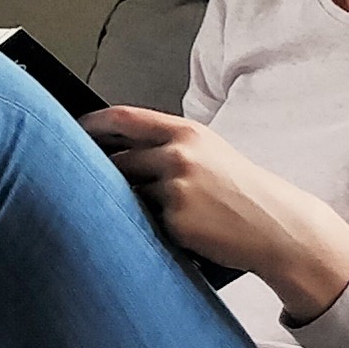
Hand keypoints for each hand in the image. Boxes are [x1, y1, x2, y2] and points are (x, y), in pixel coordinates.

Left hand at [84, 107, 348, 319]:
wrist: (275, 225)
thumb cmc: (239, 191)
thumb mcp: (209, 154)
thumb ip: (167, 147)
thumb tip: (117, 150)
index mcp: (188, 133)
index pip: (125, 119)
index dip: (93, 123)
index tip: (73, 129)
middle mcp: (179, 155)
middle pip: (118, 161)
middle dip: (104, 175)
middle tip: (91, 183)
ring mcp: (177, 188)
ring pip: (129, 193)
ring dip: (128, 203)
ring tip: (149, 211)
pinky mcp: (176, 220)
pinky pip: (146, 221)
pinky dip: (150, 225)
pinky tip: (173, 228)